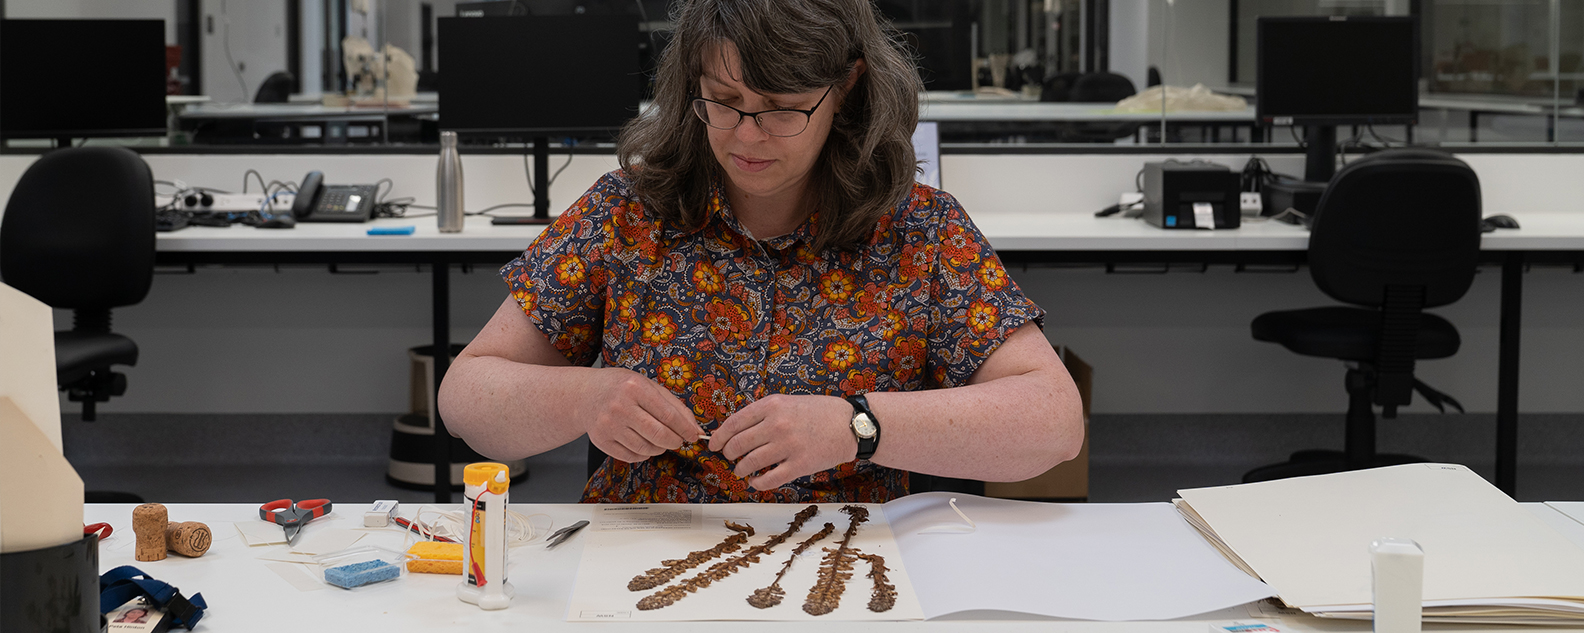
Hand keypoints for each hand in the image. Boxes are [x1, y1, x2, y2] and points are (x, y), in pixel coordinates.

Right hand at [584, 367, 703, 462]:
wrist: (587, 394)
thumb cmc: (623, 388)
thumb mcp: (649, 387)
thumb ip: (674, 407)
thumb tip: (695, 429)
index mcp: (635, 388)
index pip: (669, 415)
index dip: (685, 429)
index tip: (694, 435)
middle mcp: (620, 406)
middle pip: (658, 435)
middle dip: (675, 441)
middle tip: (678, 440)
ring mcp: (608, 425)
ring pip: (646, 449)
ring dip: (660, 448)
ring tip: (659, 439)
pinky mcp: (601, 440)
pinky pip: (631, 457)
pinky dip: (643, 454)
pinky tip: (643, 443)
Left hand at [708, 394, 856, 490]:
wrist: (851, 424)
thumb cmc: (821, 412)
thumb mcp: (789, 401)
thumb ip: (764, 413)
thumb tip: (737, 430)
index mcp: (772, 405)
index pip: (734, 423)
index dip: (719, 437)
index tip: (714, 445)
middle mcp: (777, 424)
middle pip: (737, 445)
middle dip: (728, 454)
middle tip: (730, 458)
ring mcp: (787, 446)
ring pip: (749, 463)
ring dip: (740, 470)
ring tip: (742, 470)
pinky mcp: (799, 465)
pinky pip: (768, 479)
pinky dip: (757, 483)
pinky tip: (756, 482)